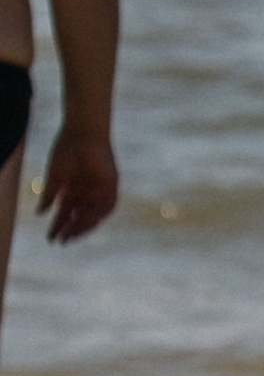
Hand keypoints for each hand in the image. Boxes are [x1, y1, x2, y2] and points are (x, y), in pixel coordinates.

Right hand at [36, 125, 117, 242]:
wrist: (83, 133)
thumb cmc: (65, 150)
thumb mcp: (55, 176)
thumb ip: (49, 195)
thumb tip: (40, 214)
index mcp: (71, 190)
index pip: (65, 214)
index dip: (58, 227)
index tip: (50, 239)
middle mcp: (86, 192)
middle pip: (79, 218)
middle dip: (70, 230)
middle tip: (61, 242)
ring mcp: (99, 189)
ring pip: (93, 215)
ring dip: (83, 226)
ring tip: (71, 235)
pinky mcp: (111, 185)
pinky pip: (107, 206)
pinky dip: (98, 215)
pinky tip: (87, 222)